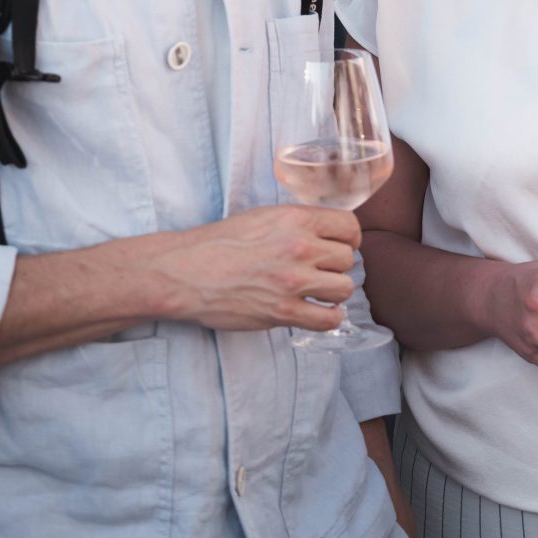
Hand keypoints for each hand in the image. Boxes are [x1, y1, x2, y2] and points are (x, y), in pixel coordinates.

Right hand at [154, 206, 357, 332]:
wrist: (188, 271)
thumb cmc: (220, 243)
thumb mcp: (264, 218)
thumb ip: (297, 224)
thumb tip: (326, 234)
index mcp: (296, 219)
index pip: (349, 227)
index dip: (347, 238)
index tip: (338, 246)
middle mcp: (300, 247)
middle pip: (348, 259)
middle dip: (336, 266)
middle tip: (319, 271)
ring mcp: (293, 281)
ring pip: (344, 288)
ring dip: (333, 292)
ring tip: (318, 292)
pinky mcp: (284, 312)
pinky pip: (328, 319)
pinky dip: (328, 317)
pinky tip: (318, 311)